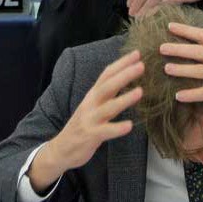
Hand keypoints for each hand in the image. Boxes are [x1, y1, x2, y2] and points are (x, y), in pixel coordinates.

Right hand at [27, 51, 143, 192]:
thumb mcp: (93, 105)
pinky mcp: (90, 135)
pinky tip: (129, 126)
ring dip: (124, 99)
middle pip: (107, 85)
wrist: (61, 148)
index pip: (106, 74)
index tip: (137, 53)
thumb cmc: (83, 125)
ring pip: (108, 107)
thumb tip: (126, 78)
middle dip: (124, 75)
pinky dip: (117, 128)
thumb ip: (107, 94)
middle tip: (141, 65)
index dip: (121, 63)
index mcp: (93, 95)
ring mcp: (90, 119)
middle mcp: (90, 104)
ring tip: (140, 91)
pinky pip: (105, 131)